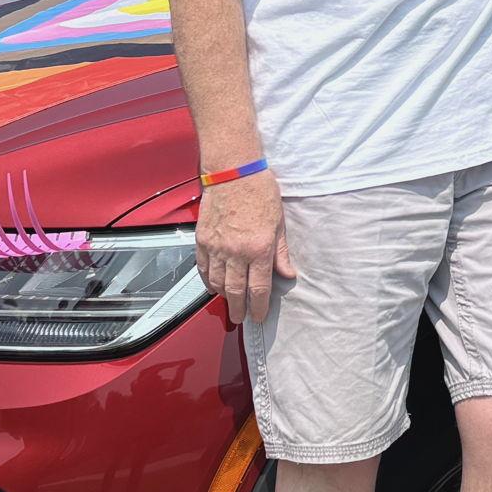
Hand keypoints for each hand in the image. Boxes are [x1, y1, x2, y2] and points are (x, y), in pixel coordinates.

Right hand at [196, 167, 295, 325]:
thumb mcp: (279, 223)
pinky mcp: (202, 240)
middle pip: (235, 291)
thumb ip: (281, 253)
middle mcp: (236, 252)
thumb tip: (288, 274)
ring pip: (217, 283)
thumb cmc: (260, 192)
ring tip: (229, 302)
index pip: (259, 289)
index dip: (259, 307)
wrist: (234, 172)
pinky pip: (203, 268)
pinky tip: (213, 286)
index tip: (259, 316)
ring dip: (223, 296)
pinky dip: (207, 281)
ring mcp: (216, 247)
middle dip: (238, 309)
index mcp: (259, 248)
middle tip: (241, 319)